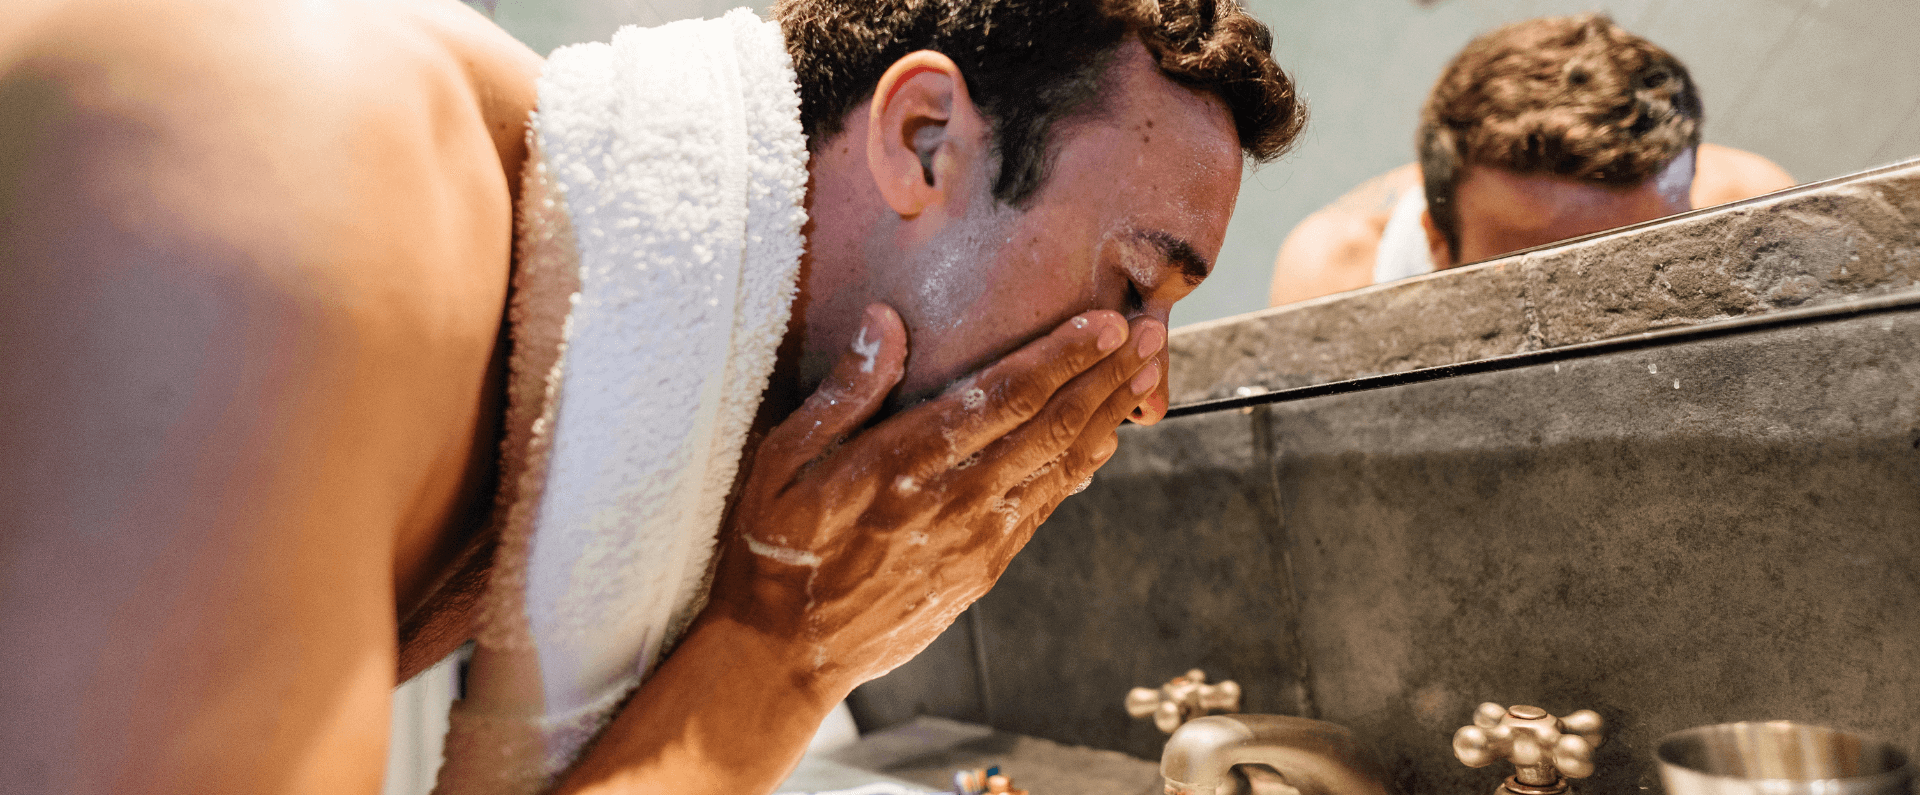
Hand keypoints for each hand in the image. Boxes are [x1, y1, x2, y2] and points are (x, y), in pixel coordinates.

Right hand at [706, 303, 1164, 692]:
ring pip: (1061, 467)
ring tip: (1146, 376)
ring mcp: (975, 539)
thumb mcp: (780, 461)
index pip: (1002, 397)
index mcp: (902, 463)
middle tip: (1152, 336)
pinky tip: (1103, 437)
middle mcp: (951, 500)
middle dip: (1107, 378)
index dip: (1062, 356)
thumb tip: (888, 321)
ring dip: (1108, 417)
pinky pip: (1047, 507)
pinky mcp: (983, 568)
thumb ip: (842, 391)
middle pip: (1050, 427)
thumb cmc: (777, 549)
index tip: (1105, 322)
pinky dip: (1083, 466)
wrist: (787, 654)